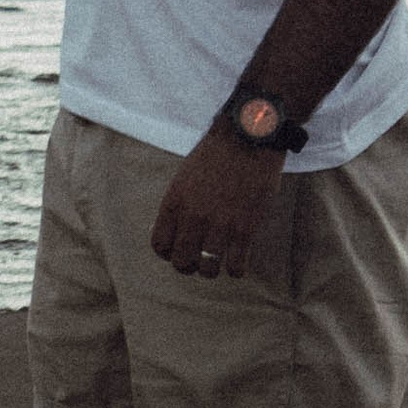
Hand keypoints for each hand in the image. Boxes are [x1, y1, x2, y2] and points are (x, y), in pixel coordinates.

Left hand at [149, 129, 284, 282]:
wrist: (247, 138)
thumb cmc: (216, 154)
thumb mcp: (185, 176)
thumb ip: (179, 204)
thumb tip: (176, 232)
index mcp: (174, 202)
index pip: (160, 245)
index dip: (168, 253)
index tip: (179, 251)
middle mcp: (193, 217)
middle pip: (181, 262)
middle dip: (189, 265)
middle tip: (199, 260)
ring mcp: (219, 225)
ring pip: (207, 270)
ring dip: (212, 270)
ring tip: (219, 260)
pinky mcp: (245, 229)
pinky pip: (236, 267)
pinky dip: (236, 269)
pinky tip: (238, 259)